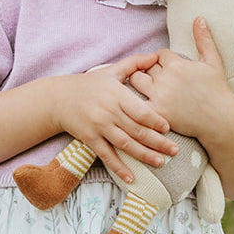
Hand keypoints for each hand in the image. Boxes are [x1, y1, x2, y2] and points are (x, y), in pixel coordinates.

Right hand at [52, 53, 178, 182]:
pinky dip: (119, 167)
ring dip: (144, 155)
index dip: (154, 120)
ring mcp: (99, 127)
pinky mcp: (90, 139)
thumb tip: (156, 55)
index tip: (168, 127)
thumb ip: (135, 63)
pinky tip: (132, 177)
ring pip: (125, 144)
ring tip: (160, 162)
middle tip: (174, 150)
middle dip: (157, 142)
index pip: (139, 110)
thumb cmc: (89, 84)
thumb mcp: (111, 70)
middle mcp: (109, 112)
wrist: (58, 98)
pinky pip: (107, 156)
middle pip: (136, 130)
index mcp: (116, 95)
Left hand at [129, 18, 233, 202]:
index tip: (170, 68)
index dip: (163, 60)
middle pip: (146, 66)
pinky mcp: (156, 112)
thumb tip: (199, 18)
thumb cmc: (217, 90)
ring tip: (150, 87)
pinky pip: (136, 102)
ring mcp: (158, 96)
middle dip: (151, 70)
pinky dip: (135, 100)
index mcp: (176, 64)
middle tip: (160, 79)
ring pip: (136, 80)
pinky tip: (142, 101)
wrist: (219, 120)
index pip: (159, 54)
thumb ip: (204, 39)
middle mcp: (165, 79)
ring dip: (140, 82)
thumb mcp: (213, 62)